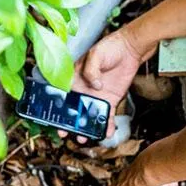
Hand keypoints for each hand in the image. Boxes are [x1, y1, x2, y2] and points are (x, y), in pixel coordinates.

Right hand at [60, 27, 154, 142]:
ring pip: (88, 115)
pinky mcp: (110, 100)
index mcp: (75, 78)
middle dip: (69, 122)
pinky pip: (107, 115)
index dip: (58, 107)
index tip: (55, 118)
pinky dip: (106, 125)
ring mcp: (97, 96)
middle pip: (74, 109)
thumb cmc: (110, 47)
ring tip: (84, 137)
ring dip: (86, 127)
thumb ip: (91, 69)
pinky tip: (105, 134)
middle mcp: (84, 89)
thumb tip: (95, 85)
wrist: (130, 49)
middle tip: (66, 133)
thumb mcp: (96, 54)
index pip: (64, 94)